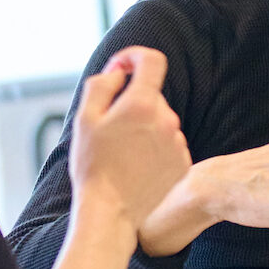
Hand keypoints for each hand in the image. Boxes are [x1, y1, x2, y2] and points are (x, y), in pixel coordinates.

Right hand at [69, 47, 189, 224]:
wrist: (110, 212)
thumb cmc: (93, 165)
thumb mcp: (85, 118)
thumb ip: (102, 84)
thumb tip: (120, 71)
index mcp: (143, 104)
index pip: (153, 60)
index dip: (135, 56)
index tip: (122, 68)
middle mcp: (168, 120)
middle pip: (151, 95)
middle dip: (132, 101)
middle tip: (109, 128)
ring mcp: (178, 143)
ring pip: (160, 120)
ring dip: (143, 127)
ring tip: (122, 153)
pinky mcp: (183, 164)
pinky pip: (169, 143)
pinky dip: (154, 148)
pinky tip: (136, 166)